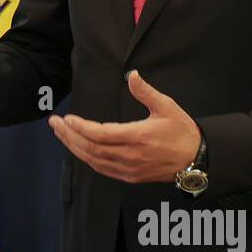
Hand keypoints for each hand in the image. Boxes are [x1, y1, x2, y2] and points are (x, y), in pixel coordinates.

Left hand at [48, 70, 198, 182]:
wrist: (197, 160)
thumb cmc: (182, 132)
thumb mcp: (167, 107)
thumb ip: (146, 92)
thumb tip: (132, 74)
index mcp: (137, 137)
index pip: (100, 134)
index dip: (80, 127)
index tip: (67, 118)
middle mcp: (130, 156)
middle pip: (90, 148)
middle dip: (69, 136)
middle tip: (54, 123)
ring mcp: (128, 169)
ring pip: (93, 160)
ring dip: (74, 147)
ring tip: (61, 134)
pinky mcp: (129, 177)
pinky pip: (102, 169)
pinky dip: (86, 158)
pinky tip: (78, 149)